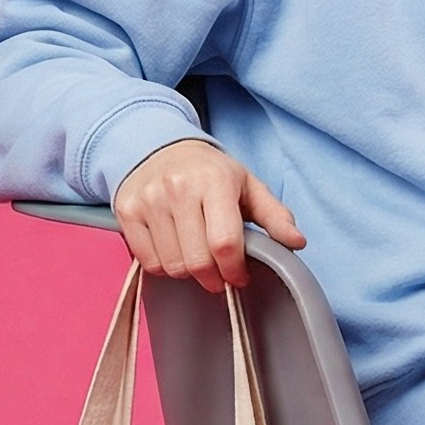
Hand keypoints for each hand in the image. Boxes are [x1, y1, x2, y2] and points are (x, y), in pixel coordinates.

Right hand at [113, 138, 306, 294]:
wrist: (158, 148)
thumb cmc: (209, 173)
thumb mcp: (247, 186)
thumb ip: (275, 216)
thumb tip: (297, 242)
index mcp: (215, 181)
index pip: (225, 243)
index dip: (235, 270)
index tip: (239, 276)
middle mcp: (178, 188)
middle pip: (197, 261)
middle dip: (213, 277)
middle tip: (219, 273)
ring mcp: (149, 200)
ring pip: (172, 265)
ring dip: (188, 272)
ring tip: (196, 256)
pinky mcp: (127, 211)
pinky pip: (148, 262)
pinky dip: (163, 266)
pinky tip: (174, 249)